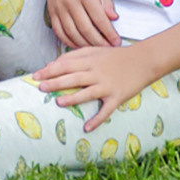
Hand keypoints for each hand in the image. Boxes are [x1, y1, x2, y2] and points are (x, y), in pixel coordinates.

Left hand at [31, 45, 154, 130]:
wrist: (143, 60)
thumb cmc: (115, 56)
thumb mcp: (94, 51)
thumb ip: (74, 56)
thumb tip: (52, 65)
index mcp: (89, 61)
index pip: (65, 65)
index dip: (49, 70)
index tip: (35, 75)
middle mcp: (97, 73)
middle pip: (73, 78)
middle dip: (56, 83)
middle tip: (41, 88)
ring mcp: (107, 85)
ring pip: (87, 93)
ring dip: (73, 98)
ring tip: (58, 103)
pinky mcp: (117, 97)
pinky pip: (106, 110)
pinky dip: (97, 120)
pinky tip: (86, 128)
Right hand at [42, 0, 118, 48]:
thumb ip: (106, 0)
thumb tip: (113, 18)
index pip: (99, 19)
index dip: (109, 33)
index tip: (117, 42)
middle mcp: (71, 2)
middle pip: (86, 29)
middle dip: (99, 42)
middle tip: (108, 49)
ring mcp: (59, 8)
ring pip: (72, 33)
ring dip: (85, 44)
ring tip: (95, 49)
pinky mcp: (51, 11)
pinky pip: (59, 31)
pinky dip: (68, 41)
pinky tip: (78, 45)